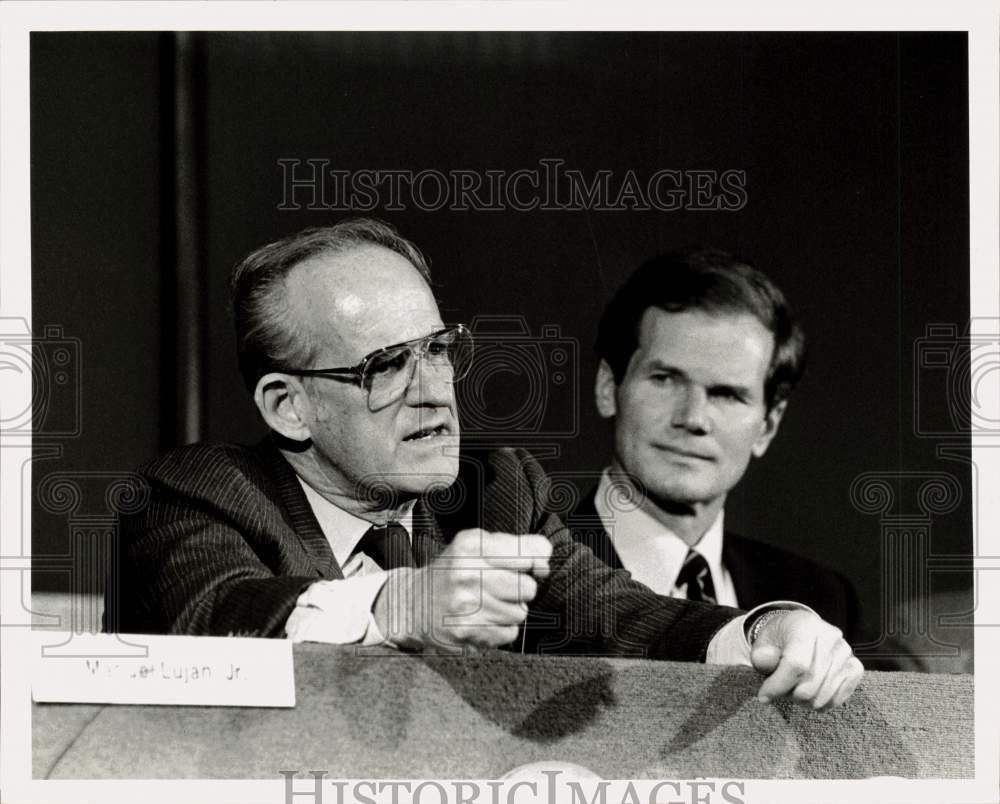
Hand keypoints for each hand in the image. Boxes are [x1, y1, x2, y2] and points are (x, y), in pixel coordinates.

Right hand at [373, 529, 550, 651]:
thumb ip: (514, 547)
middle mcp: (467, 573)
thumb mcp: (474, 545)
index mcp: (472, 545)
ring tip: (486, 603)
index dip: (538, 560)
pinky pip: (509, 633)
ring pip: (520, 612)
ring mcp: (466, 605)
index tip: (532, 565)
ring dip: (509, 610)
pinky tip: (482, 619)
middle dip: (519, 588)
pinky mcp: (466, 631)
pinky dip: (501, 629)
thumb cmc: (453, 571)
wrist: (412, 603)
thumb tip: (545, 564)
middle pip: (528, 587)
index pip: (531, 552)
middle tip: (498, 587)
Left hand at [750, 609, 862, 710]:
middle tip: (781, 690)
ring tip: (794, 689)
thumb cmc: (780, 640)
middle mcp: (830, 636)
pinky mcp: (855, 667)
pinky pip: (839, 697)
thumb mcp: (763, 643)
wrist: (800, 632)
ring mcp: (846, 652)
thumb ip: (761, 655)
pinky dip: (822, 703)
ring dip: (804, 701)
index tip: (764, 696)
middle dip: (790, 694)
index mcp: (805, 625)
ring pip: (824, 694)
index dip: (778, 685)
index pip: (796, 664)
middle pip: (810, 683)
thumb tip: (767, 664)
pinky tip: (811, 694)